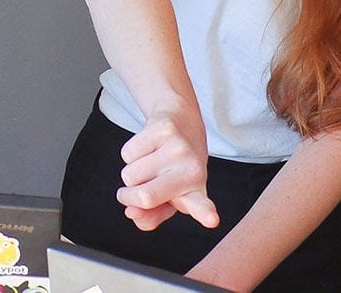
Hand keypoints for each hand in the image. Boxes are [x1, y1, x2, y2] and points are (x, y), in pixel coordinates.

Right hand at [116, 110, 219, 230]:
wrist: (181, 119)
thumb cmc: (173, 168)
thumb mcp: (166, 198)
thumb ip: (148, 216)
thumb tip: (131, 212)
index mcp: (196, 193)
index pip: (201, 206)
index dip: (205, 213)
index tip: (212, 220)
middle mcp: (192, 170)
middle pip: (145, 196)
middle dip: (128, 196)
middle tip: (134, 189)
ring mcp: (179, 148)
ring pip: (130, 174)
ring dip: (132, 172)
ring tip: (150, 162)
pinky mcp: (164, 129)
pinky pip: (128, 153)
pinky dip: (130, 154)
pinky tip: (148, 147)